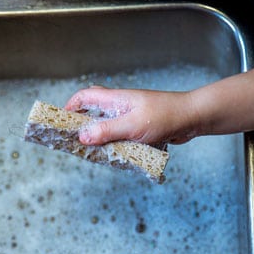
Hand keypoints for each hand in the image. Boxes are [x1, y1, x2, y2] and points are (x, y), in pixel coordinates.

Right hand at [65, 86, 197, 146]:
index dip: (70, 107)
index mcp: (116, 99)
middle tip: (74, 142)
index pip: (85, 96)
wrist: (192, 118)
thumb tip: (82, 136)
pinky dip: (114, 145)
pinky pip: (120, 137)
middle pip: (93, 112)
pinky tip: (114, 156)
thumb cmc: (165, 116)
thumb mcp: (132, 125)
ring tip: (92, 153)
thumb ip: (107, 131)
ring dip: (99, 139)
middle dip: (82, 126)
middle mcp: (120, 107)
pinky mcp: (138, 129)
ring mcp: (130, 117)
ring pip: (107, 127)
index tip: (61, 122)